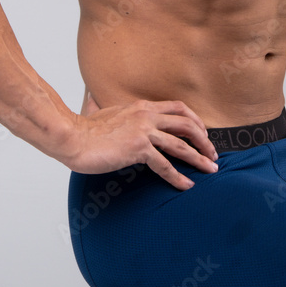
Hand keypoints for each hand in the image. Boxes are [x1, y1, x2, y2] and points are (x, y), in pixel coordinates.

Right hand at [66, 96, 218, 190]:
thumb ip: (105, 107)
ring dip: (199, 158)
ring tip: (211, 169)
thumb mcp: (101, 111)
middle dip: (204, 139)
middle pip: (187, 124)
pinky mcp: (138, 148)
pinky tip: (186, 185)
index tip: (203, 133)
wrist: (72, 137)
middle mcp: (147, 115)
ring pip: (181, 144)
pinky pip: (165, 164)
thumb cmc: (84, 129)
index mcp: (142, 106)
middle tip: (212, 153)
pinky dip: (178, 176)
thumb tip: (94, 101)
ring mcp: (144, 131)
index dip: (195, 120)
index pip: (178, 108)